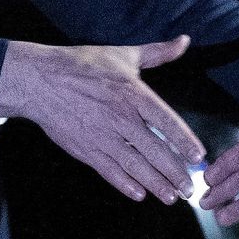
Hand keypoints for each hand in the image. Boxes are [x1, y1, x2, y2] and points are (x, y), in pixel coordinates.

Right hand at [0, 35, 204, 203]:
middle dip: (175, 173)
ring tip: (171, 197)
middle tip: (190, 188)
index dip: (184, 141)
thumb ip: (158, 52)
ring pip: (135, 165)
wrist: (40, 80)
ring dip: (155, 184)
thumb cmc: (82, 64)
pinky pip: (109, 171)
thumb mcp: (123, 54)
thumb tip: (185, 41)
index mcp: (133, 94)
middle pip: (155, 150)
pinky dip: (124, 184)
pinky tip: (139, 194)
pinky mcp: (85, 149)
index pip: (166, 122)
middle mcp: (121, 118)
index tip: (198, 157)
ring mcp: (102, 136)